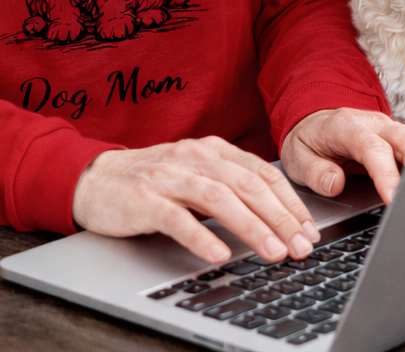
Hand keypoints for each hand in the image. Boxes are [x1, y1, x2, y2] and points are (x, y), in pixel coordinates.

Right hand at [72, 137, 321, 264]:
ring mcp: (168, 176)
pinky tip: (219, 254)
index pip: (261, 172)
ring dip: (250, 227)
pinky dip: (200, 236)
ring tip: (273, 253)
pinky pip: (176, 217)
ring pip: (218, 198)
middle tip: (300, 247)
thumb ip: (229, 185)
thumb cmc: (152, 181)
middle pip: (246, 184)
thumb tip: (278, 214)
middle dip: (279, 217)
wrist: (95, 179)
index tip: (309, 229)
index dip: (289, 201)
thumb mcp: (195, 174)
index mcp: (211, 149)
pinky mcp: (144, 198)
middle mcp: (193, 157)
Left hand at [280, 108, 404, 204]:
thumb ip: (313, 171)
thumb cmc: (308, 141)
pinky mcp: (396, 139)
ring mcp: (387, 130)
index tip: (392, 198)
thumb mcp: (296, 157)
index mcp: (345, 126)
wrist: (312, 123)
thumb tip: (335, 183)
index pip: (372, 148)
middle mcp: (372, 124)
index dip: (385, 174)